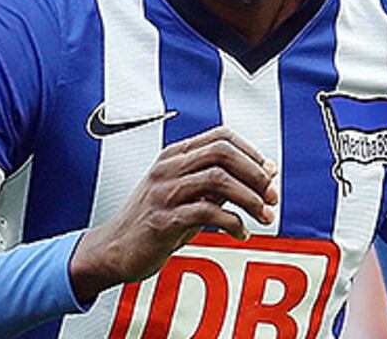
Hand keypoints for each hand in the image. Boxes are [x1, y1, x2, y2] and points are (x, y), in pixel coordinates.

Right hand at [68, 126, 278, 302]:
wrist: (114, 249)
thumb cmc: (153, 221)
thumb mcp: (187, 196)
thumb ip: (217, 184)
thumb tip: (263, 175)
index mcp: (175, 156)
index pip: (221, 136)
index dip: (251, 152)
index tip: (270, 172)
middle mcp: (168, 168)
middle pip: (222, 152)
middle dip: (255, 173)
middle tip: (272, 196)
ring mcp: (164, 192)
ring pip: (218, 179)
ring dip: (250, 199)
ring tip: (264, 216)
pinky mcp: (163, 219)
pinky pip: (206, 212)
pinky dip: (232, 222)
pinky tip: (240, 233)